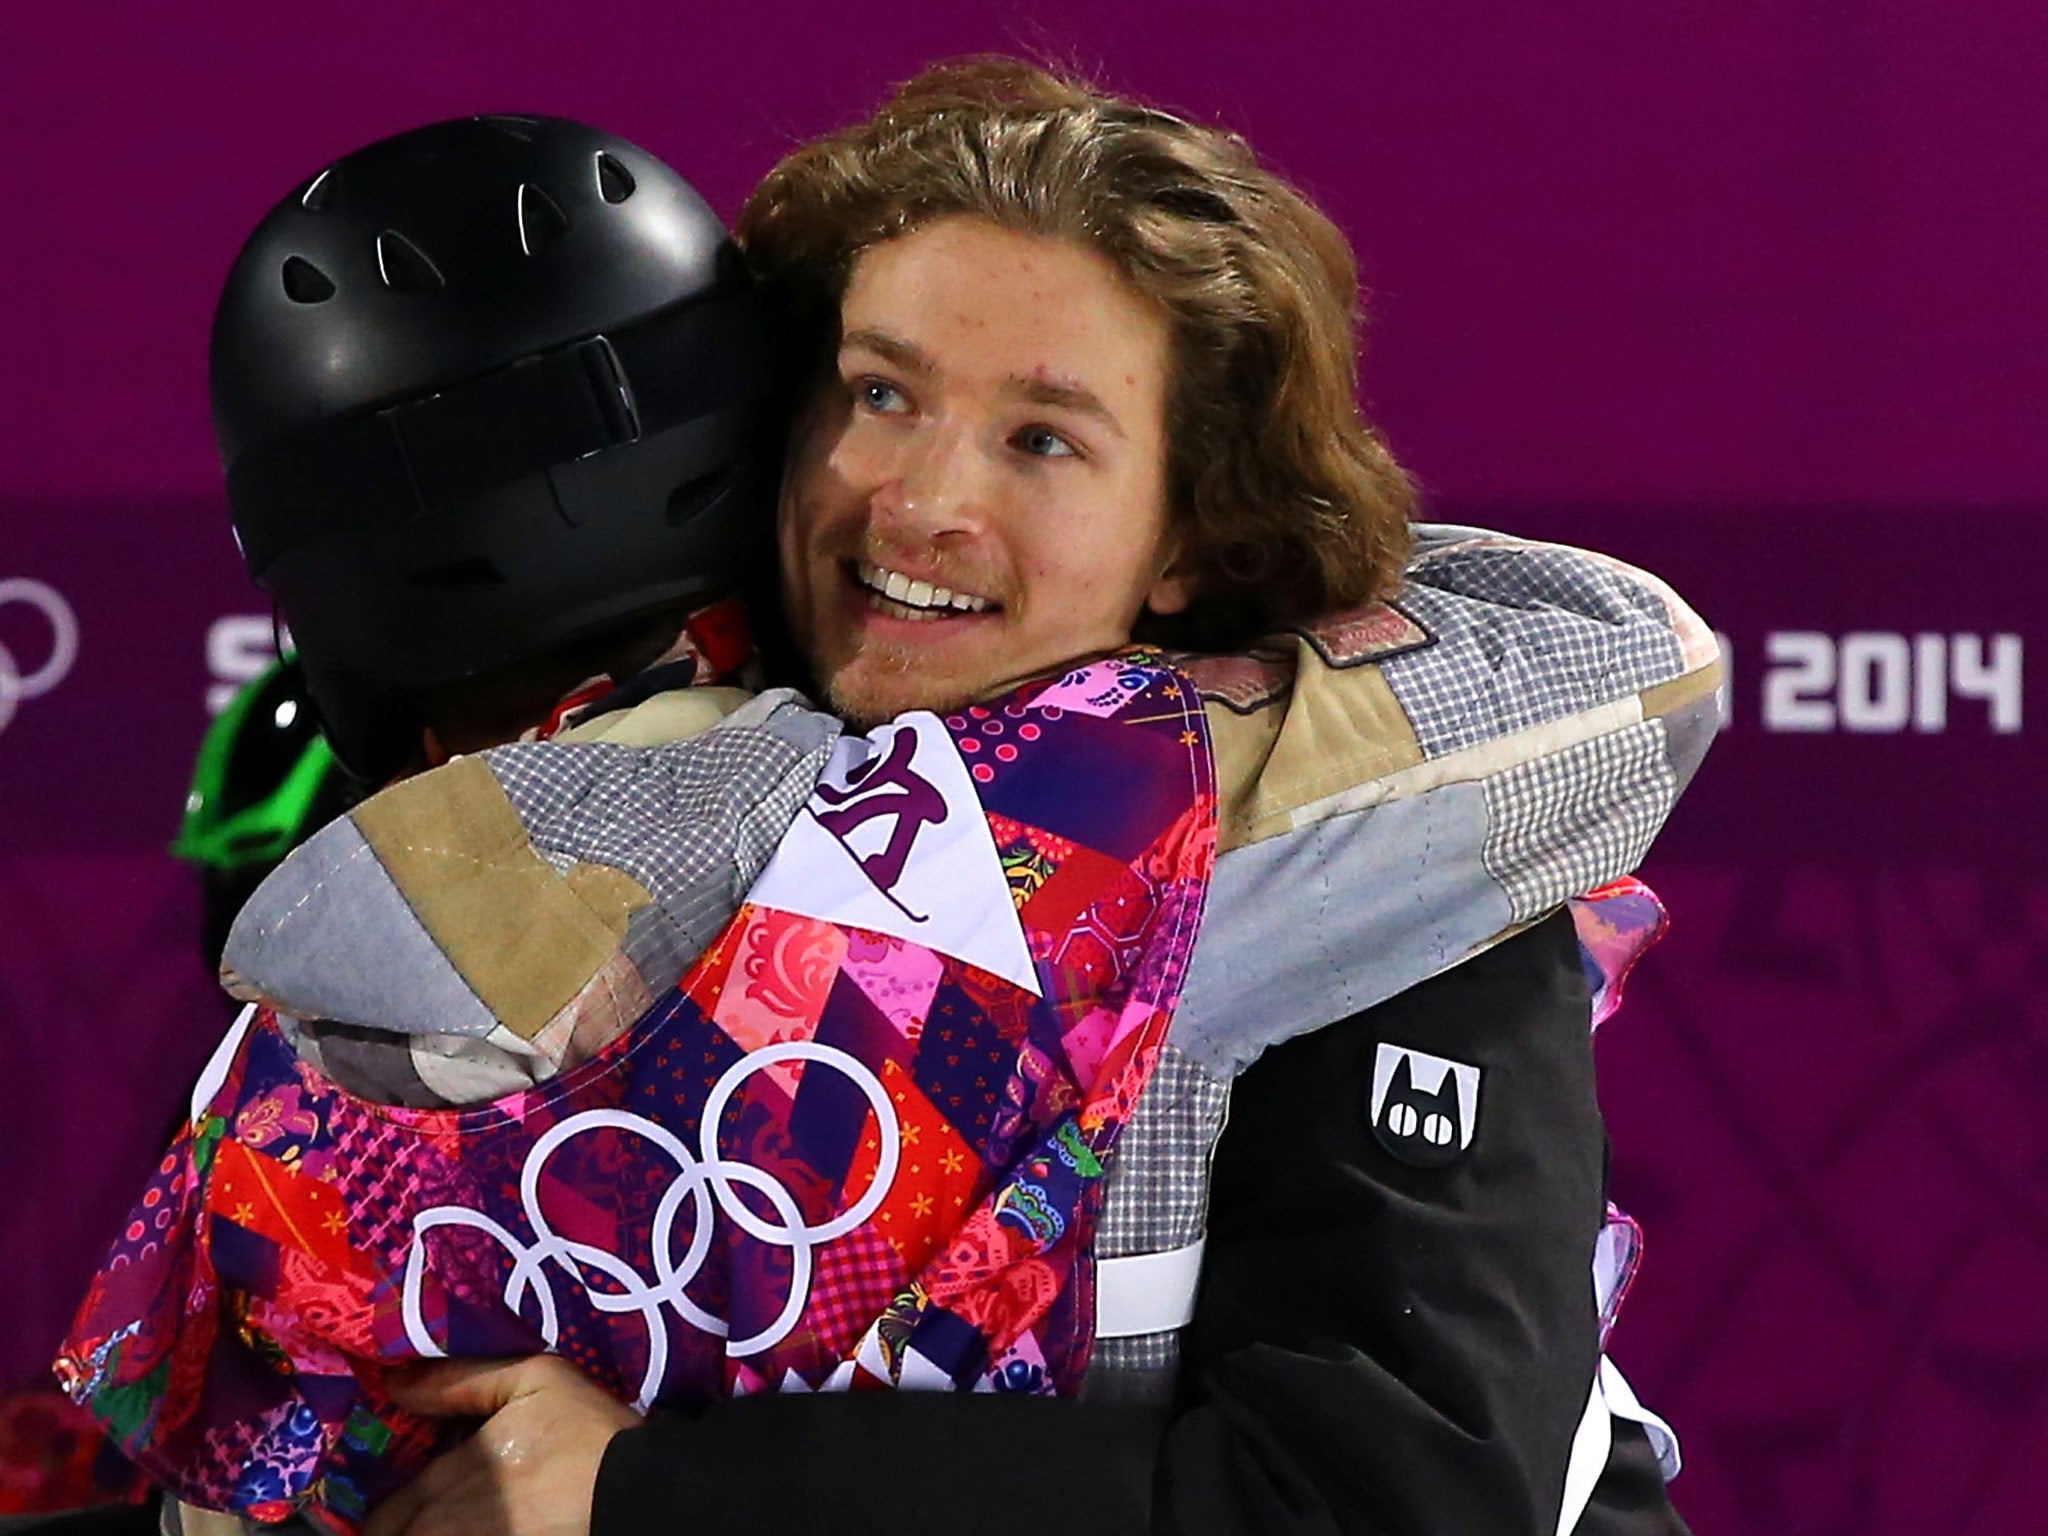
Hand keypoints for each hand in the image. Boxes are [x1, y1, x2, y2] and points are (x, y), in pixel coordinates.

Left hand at [363, 1355, 641, 1535]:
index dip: (389, 1506)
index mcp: (448, 1478)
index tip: (402, 1494)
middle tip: (426, 1508)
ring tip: (457, 1516)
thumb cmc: (588, 1432)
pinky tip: (481, 1524)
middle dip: (402, 1524)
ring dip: (427, 1530)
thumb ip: (460, 1381)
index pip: (382, 1512)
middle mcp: (443, 1525)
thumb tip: (394, 1380)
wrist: (641, 1494)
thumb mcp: (535, 1380)